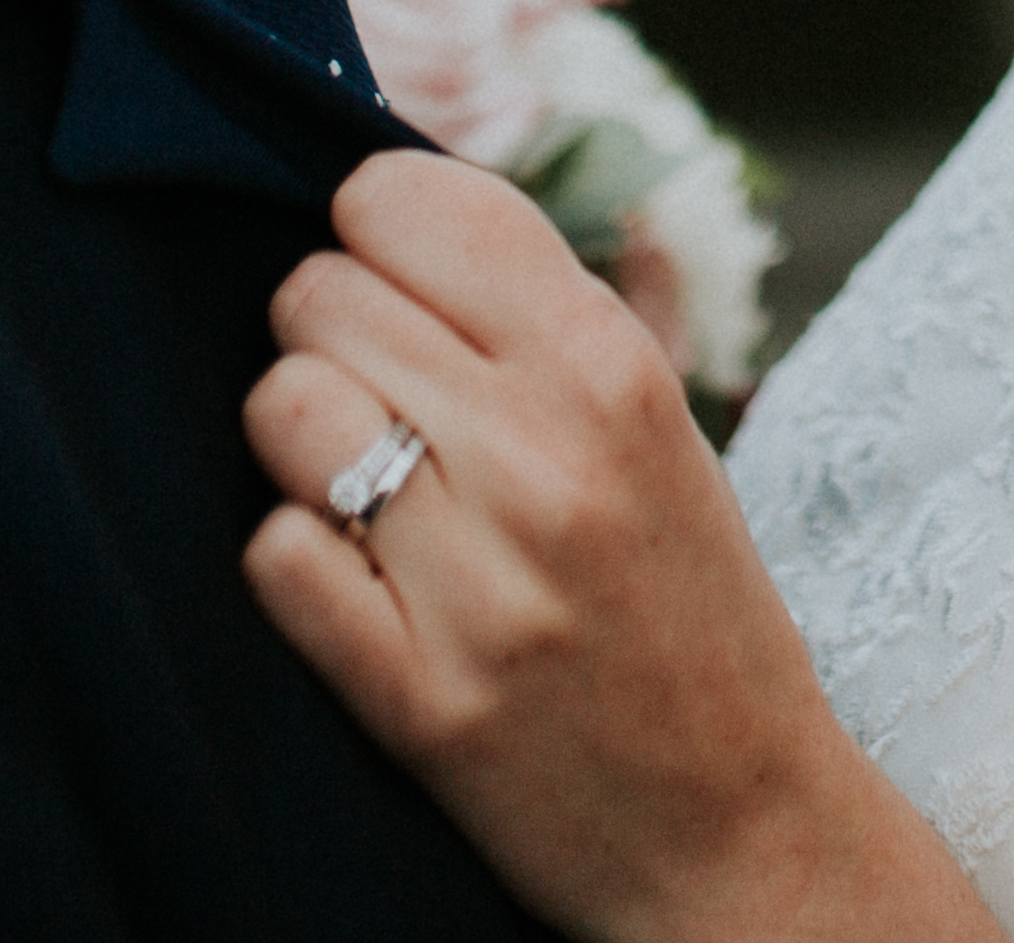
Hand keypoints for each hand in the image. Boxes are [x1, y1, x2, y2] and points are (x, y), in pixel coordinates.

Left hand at [244, 155, 997, 942]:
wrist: (740, 826)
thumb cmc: (697, 611)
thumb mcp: (678, 432)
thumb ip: (599, 302)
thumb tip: (551, 187)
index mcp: (612, 369)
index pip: (401, 198)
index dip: (375, 237)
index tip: (404, 291)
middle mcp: (546, 457)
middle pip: (315, 293)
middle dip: (335, 340)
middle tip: (394, 408)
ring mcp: (479, 581)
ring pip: (279, 409)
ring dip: (305, 446)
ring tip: (371, 490)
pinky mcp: (416, 696)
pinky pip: (273, 554)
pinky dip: (301, 564)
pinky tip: (366, 585)